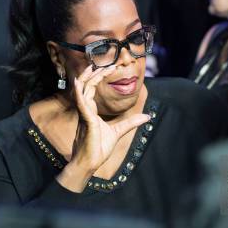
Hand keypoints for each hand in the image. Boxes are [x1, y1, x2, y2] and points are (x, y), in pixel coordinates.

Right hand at [57, 66, 149, 191]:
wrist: (89, 163)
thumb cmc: (98, 149)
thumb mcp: (119, 132)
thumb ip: (131, 122)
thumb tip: (147, 116)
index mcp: (91, 112)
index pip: (92, 89)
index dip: (99, 77)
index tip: (110, 67)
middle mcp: (86, 111)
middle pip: (87, 87)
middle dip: (95, 74)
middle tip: (106, 63)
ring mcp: (84, 115)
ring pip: (83, 92)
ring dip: (87, 79)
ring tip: (91, 67)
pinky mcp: (86, 122)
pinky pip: (81, 105)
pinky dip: (79, 94)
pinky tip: (79, 84)